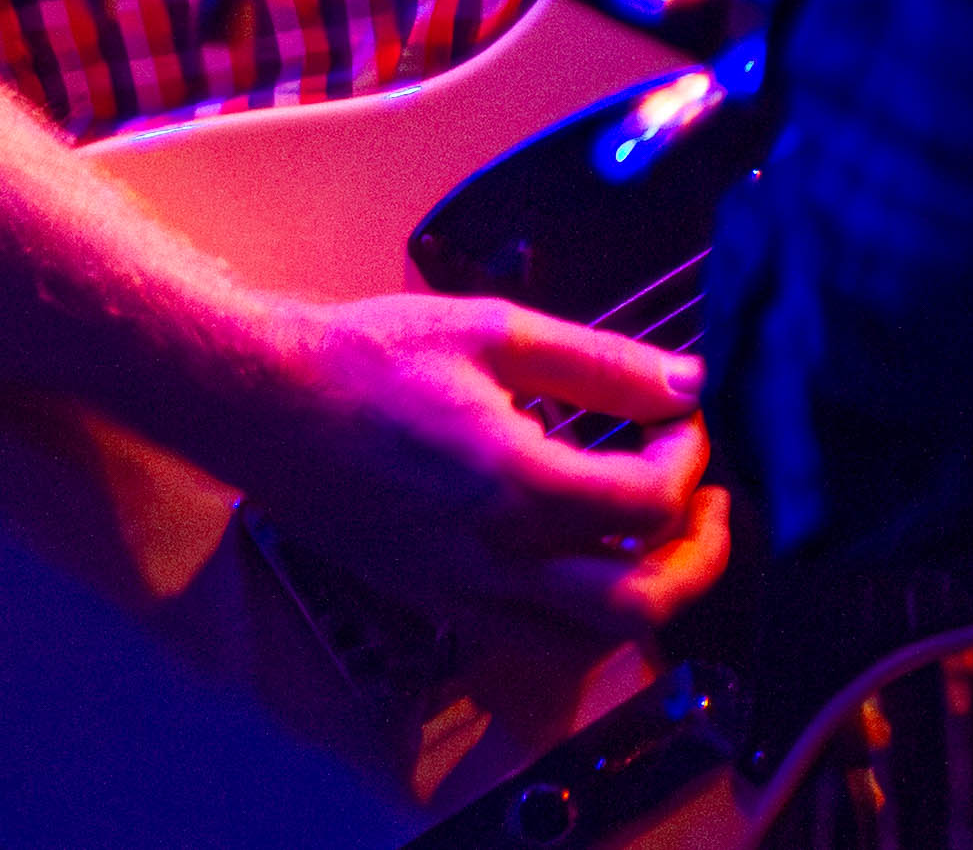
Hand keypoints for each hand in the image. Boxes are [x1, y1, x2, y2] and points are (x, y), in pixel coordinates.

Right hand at [185, 294, 733, 640]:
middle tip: (708, 503)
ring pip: (589, 641)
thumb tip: (686, 381)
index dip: (690, 461)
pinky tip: (590, 557)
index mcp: (511, 483)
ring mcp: (462, 592)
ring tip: (660, 534)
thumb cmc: (368, 358)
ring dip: (647, 595)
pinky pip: (534, 641)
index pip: (648, 506)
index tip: (684, 418)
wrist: (263, 404)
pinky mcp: (437, 602)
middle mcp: (491, 558)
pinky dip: (585, 616)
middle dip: (698, 556)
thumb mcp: (495, 332)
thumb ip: (602, 362)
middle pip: (638, 605)